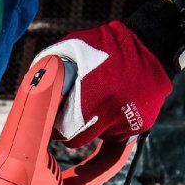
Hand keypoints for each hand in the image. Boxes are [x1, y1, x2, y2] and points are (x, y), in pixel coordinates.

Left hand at [35, 20, 172, 147]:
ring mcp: (126, 123)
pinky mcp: (139, 126)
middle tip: (69, 113)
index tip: (49, 122)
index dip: (54, 126)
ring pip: (97, 138)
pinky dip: (110, 126)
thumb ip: (50, 70)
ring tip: (98, 100)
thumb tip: (32, 90)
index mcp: (91, 97)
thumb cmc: (106, 45)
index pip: (62, 132)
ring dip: (92, 127)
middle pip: (77, 140)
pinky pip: (116, 136)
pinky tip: (112, 110)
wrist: (152, 44)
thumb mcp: (71, 50)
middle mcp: (110, 114)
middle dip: (70, 129)